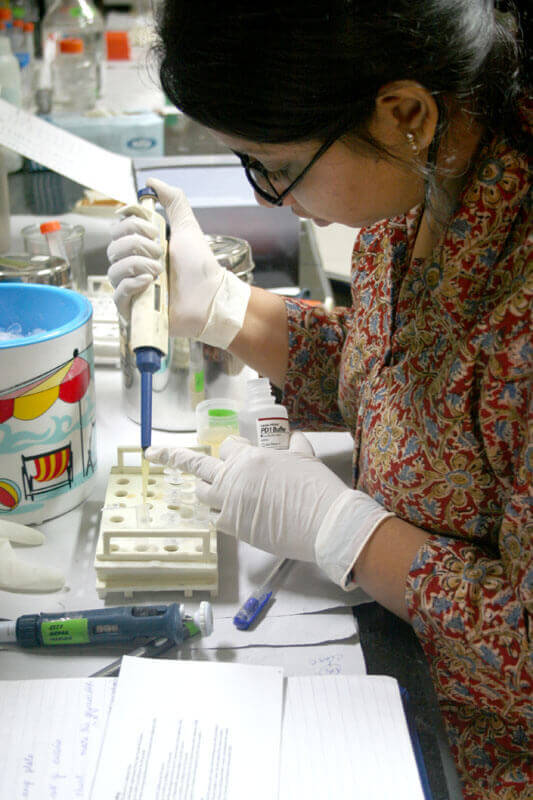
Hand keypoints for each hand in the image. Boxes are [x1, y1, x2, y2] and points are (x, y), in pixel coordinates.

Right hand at [107, 178, 250, 348]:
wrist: (210, 297)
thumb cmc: (200, 267)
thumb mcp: (187, 227)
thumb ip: (173, 201)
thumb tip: (152, 181)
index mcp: (142, 248)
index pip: (117, 229)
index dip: (131, 225)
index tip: (153, 229)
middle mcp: (134, 267)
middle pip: (113, 247)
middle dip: (137, 244)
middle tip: (160, 252)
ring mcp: (132, 288)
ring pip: (113, 269)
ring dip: (137, 264)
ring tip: (159, 270)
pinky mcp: (132, 309)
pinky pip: (117, 293)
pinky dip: (132, 284)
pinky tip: (150, 282)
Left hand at [146, 434, 393, 587]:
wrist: (325, 522)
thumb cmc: (316, 488)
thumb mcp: (306, 458)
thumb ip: (295, 446)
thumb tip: (294, 437)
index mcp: (251, 457)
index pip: (227, 447)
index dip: (232, 451)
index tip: (232, 454)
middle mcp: (234, 478)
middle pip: (196, 464)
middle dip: (173, 457)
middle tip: (154, 453)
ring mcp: (231, 504)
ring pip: (203, 494)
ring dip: (204, 492)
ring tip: (207, 493)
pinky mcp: (236, 528)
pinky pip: (216, 520)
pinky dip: (220, 516)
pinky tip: (229, 517)